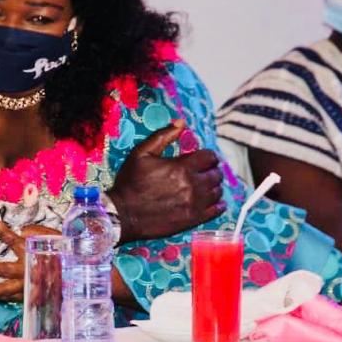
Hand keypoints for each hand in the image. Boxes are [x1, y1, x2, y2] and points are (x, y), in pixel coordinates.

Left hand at [0, 221, 59, 302]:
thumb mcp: (54, 240)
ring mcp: (29, 286)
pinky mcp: (31, 297)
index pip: (15, 241)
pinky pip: (13, 299)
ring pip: (6, 290)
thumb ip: (38, 233)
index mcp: (32, 254)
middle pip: (5, 269)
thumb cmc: (63, 256)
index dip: (3, 232)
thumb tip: (23, 231)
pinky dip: (1, 299)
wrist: (78, 279)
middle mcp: (28, 270)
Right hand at [107, 120, 224, 242]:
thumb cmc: (130, 183)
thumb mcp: (141, 153)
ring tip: (205, 186)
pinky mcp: (193, 219)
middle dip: (212, 170)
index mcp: (182, 167)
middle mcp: (192, 185)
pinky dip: (218, 204)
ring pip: (218, 192)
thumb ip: (162, 136)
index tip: (203, 158)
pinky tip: (212, 202)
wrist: (123, 215)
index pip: (209, 157)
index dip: (208, 155)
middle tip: (204, 171)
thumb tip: (181, 122)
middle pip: (216, 174)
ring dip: (214, 186)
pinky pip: (217, 210)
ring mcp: (195, 204)